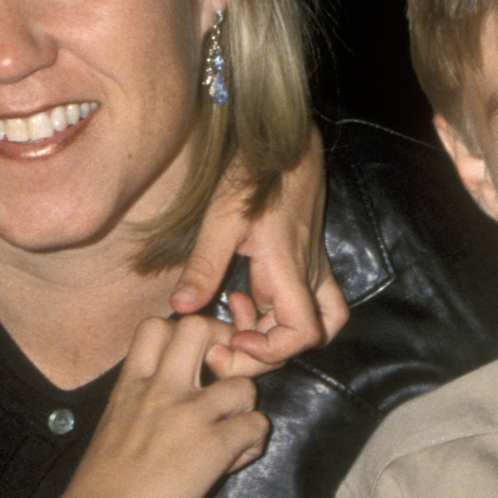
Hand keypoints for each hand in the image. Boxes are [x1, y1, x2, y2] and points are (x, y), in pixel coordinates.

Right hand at [56, 314, 269, 497]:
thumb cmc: (101, 484)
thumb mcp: (113, 424)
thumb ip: (141, 402)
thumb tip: (174, 402)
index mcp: (131, 384)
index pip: (156, 324)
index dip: (182, 331)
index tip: (192, 356)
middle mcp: (161, 389)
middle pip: (200, 328)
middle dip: (222, 344)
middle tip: (225, 375)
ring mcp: (190, 414)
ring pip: (244, 383)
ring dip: (245, 407)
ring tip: (232, 430)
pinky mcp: (214, 445)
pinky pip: (257, 424)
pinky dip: (253, 442)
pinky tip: (235, 458)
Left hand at [171, 132, 347, 376]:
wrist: (287, 144)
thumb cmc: (256, 174)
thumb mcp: (221, 218)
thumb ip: (204, 265)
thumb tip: (182, 309)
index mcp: (289, 269)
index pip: (303, 333)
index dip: (272, 352)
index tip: (235, 343)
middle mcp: (309, 276)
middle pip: (308, 339)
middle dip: (266, 353)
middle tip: (225, 347)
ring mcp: (312, 270)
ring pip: (315, 324)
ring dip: (277, 336)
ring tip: (238, 326)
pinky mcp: (306, 263)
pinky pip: (308, 304)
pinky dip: (279, 315)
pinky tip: (244, 299)